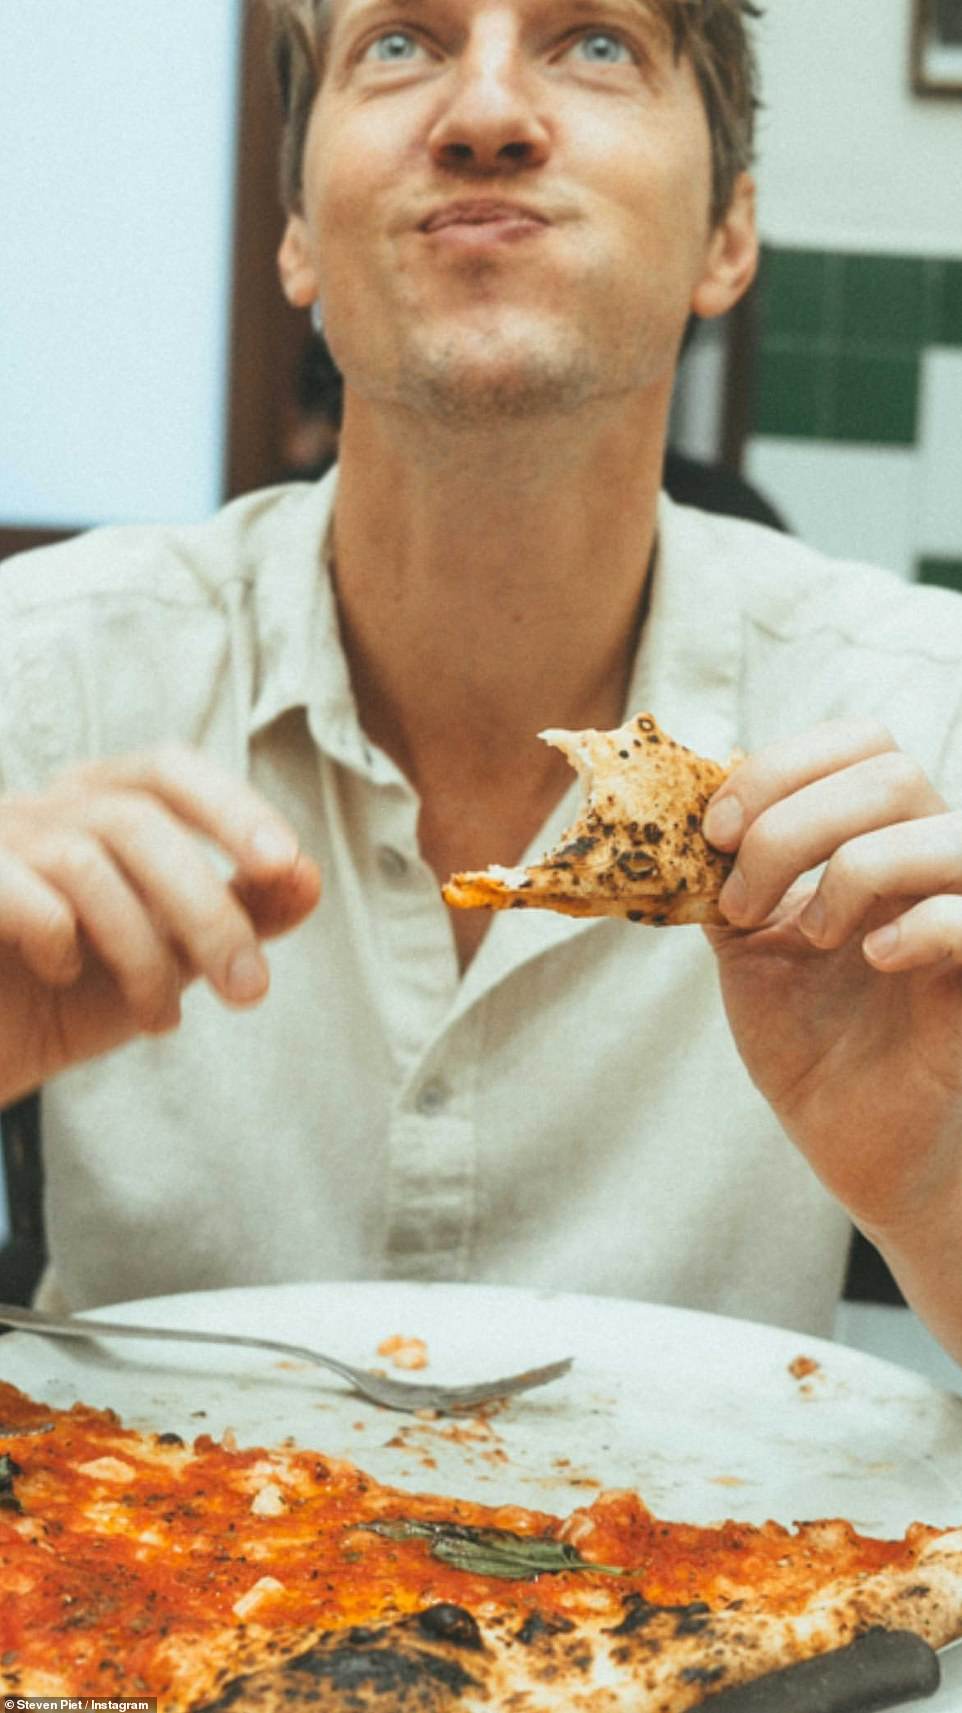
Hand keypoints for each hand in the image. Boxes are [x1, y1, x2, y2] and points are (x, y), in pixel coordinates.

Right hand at [0, 745, 320, 1103]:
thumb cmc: (65, 998)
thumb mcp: (170, 956)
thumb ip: (237, 913)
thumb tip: (310, 878)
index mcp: (96, 807)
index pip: (168, 771)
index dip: (230, 807)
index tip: (284, 864)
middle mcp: (41, 809)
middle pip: (139, 820)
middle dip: (208, 908)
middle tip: (250, 989)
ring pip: (86, 861)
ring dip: (142, 953)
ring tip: (162, 1020)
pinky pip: (19, 889)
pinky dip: (58, 936)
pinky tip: (64, 976)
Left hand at [701, 719, 961, 1257]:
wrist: (850, 1140)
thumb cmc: (809, 1039)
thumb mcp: (749, 944)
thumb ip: (724, 876)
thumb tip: (669, 814)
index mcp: (877, 837)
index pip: (859, 741)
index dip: (780, 767)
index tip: (714, 831)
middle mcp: (931, 862)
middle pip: (890, 771)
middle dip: (792, 823)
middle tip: (741, 898)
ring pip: (942, 829)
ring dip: (851, 869)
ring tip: (812, 937)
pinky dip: (916, 925)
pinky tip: (871, 961)